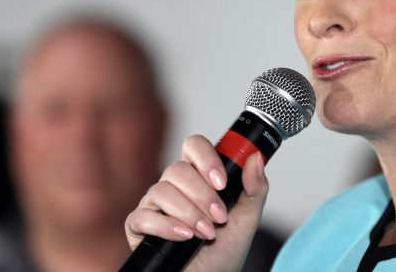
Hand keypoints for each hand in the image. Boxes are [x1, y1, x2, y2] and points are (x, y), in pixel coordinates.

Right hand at [125, 135, 269, 271]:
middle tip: (220, 217)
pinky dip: (165, 226)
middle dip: (202, 195)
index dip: (206, 158)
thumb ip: (255, 187)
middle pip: (178, 169)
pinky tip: (184, 237)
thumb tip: (255, 158)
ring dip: (188, 213)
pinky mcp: (139, 227)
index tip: (222, 182)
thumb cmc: (225, 249)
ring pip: (161, 190)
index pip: (194, 146)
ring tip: (206, 233)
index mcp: (200, 175)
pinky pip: (142, 216)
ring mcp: (155, 204)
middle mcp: (175, 185)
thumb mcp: (248, 217)